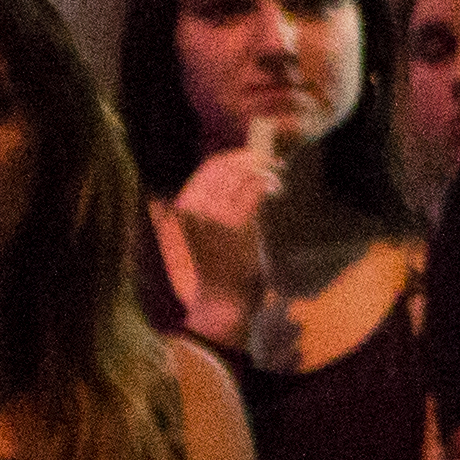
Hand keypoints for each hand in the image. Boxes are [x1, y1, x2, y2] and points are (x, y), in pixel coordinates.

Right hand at [167, 151, 279, 339]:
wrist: (221, 304)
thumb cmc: (211, 271)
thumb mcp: (191, 236)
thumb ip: (191, 209)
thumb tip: (190, 185)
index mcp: (183, 207)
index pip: (209, 168)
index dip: (233, 157)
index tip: (252, 156)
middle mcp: (196, 207)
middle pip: (228, 167)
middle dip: (253, 158)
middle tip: (272, 160)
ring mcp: (217, 215)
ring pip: (244, 177)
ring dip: (265, 170)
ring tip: (277, 172)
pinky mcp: (238, 225)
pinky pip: (256, 193)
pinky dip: (269, 185)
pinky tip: (277, 187)